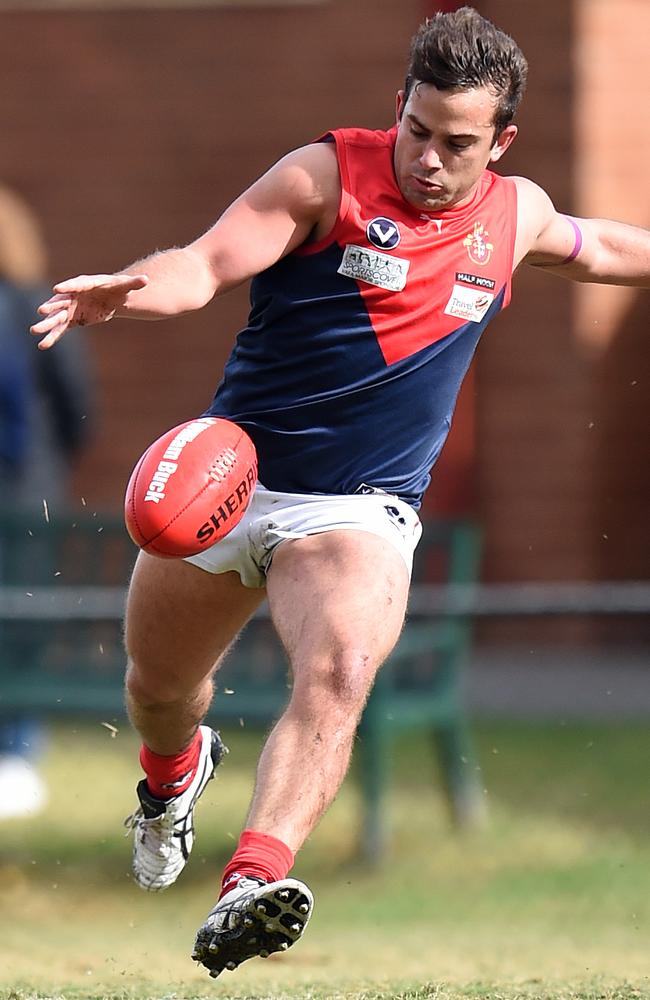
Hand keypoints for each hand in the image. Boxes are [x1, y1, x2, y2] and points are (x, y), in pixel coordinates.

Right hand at [30, 272, 148, 348]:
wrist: (112, 297)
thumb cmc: (118, 288)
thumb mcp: (126, 286)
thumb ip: (134, 283)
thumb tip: (146, 280)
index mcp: (85, 284)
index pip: (75, 285)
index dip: (67, 287)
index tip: (57, 290)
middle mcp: (74, 295)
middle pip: (61, 302)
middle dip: (51, 307)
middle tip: (41, 312)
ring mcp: (71, 308)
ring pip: (57, 317)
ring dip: (47, 324)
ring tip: (34, 331)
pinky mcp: (72, 320)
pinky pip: (61, 329)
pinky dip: (53, 336)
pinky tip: (43, 345)